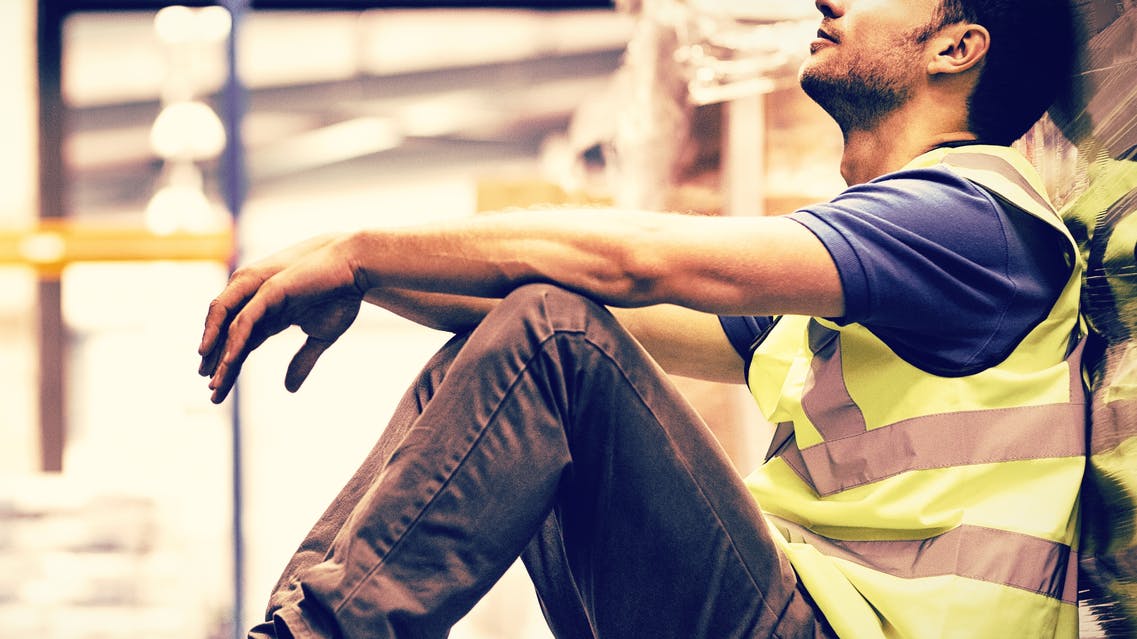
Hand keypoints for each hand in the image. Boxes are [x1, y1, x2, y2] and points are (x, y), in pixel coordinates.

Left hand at [198, 234, 364, 402]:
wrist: (357, 264)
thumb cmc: (342, 295)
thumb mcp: (322, 337)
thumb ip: (302, 360)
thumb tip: (288, 389)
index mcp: (269, 313)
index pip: (241, 343)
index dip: (230, 367)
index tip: (219, 392)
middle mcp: (258, 302)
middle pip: (229, 337)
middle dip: (218, 365)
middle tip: (212, 393)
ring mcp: (261, 293)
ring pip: (231, 328)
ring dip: (220, 355)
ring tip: (214, 382)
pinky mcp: (270, 290)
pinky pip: (246, 319)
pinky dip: (236, 340)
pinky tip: (229, 362)